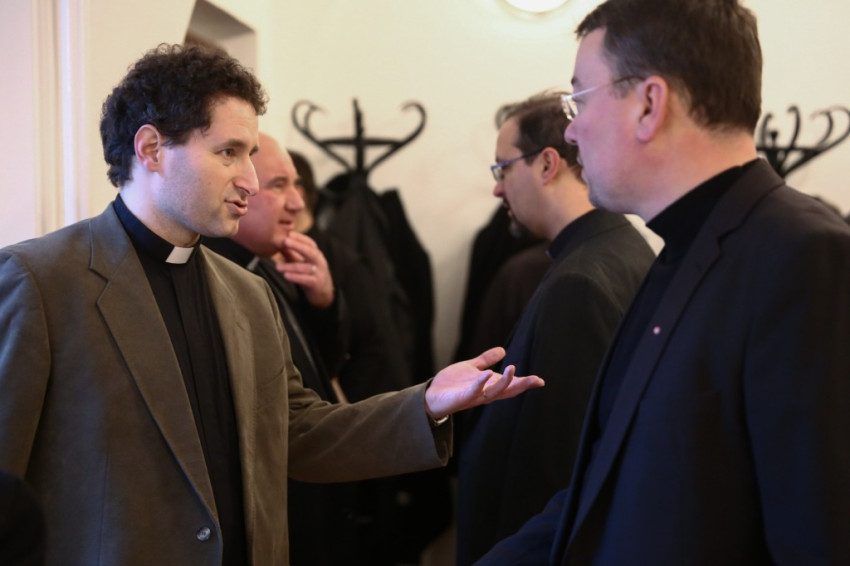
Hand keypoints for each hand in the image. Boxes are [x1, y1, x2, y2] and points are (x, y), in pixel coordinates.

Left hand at [275, 232, 334, 307]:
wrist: (324, 292)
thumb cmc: (310, 274)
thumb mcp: (302, 263)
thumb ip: (291, 254)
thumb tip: (278, 244)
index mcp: (316, 254)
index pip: (310, 243)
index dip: (300, 238)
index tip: (289, 233)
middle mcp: (319, 261)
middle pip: (310, 251)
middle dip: (297, 245)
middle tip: (285, 241)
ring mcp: (319, 272)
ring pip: (304, 267)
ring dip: (290, 266)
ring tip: (277, 267)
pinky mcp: (316, 284)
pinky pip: (306, 279)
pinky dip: (295, 277)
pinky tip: (286, 276)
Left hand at [424, 347, 543, 419]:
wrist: (430, 396)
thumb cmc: (451, 385)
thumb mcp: (471, 368)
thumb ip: (485, 360)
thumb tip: (503, 350)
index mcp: (488, 386)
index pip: (510, 385)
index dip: (524, 383)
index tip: (540, 381)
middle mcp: (484, 394)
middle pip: (507, 391)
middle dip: (521, 386)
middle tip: (536, 380)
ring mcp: (474, 397)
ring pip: (494, 393)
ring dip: (504, 383)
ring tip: (513, 369)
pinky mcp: (461, 398)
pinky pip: (473, 392)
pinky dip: (481, 384)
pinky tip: (487, 374)